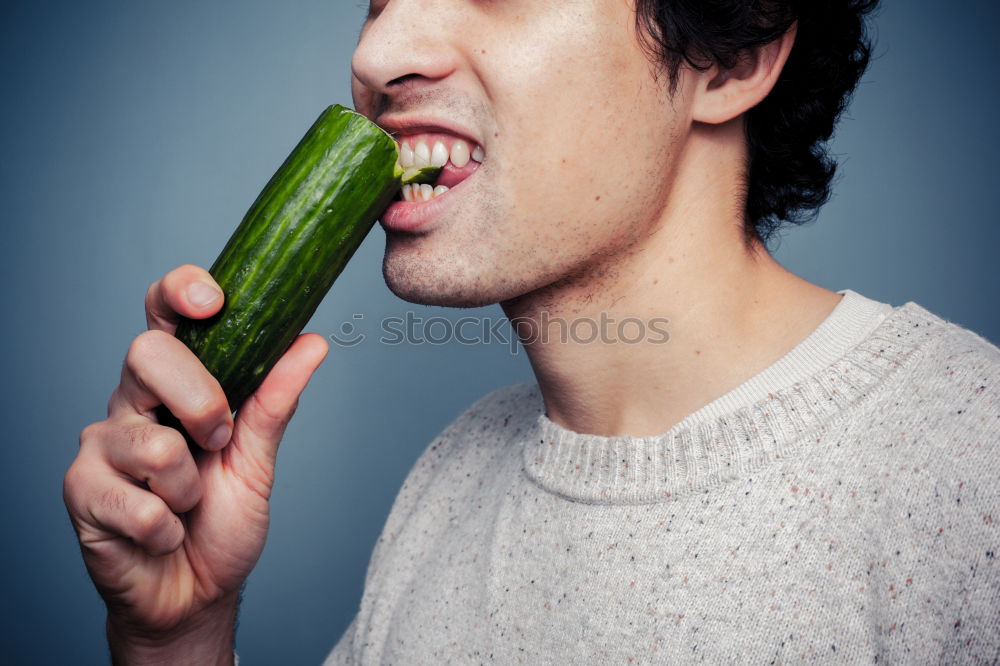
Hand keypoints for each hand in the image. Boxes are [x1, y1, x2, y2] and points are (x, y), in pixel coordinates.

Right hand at [64, 264, 327, 662]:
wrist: (196, 593)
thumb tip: (311, 342)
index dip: (180, 290)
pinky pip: (138, 503)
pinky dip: (168, 528)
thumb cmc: (222, 521)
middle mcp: (132, 402)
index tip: (213, 299)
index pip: (163, 314)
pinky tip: (162, 533)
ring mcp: (102, 444)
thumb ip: (276, 401)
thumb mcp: (258, 459)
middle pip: (147, 354)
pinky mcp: (81, 490)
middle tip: (218, 443)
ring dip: (189, 489)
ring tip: (186, 504)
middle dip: (201, 402)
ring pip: (153, 444)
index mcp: (175, 383)